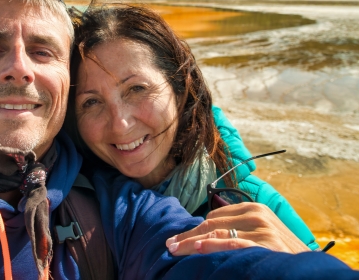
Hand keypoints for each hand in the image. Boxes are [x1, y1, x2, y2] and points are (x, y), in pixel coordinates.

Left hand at [165, 202, 309, 255]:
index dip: (193, 229)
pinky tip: (196, 248)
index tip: (178, 240)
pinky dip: (212, 245)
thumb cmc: (280, 255)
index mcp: (253, 208)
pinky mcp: (266, 244)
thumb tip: (203, 232)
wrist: (309, 271)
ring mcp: (262, 229)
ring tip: (175, 250)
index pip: (213, 217)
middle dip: (188, 236)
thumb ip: (237, 229)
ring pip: (216, 232)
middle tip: (170, 246)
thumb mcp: (260, 235)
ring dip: (192, 242)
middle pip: (211, 223)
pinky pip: (232, 243)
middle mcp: (257, 214)